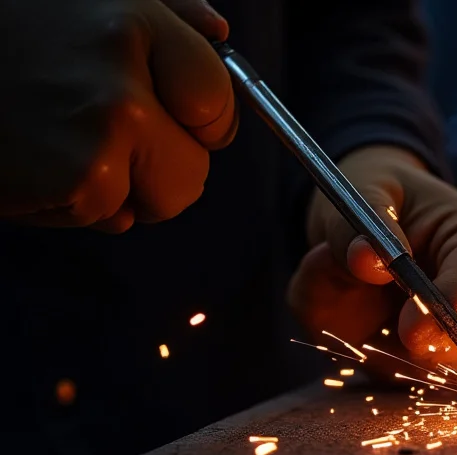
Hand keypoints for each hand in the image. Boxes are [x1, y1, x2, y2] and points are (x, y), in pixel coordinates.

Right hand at [0, 0, 235, 231]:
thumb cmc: (0, 28)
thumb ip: (163, 15)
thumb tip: (217, 35)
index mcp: (132, 22)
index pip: (219, 99)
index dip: (203, 121)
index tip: (181, 120)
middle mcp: (126, 78)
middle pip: (196, 171)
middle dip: (163, 170)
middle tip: (109, 141)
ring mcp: (101, 134)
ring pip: (153, 202)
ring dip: (114, 188)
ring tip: (53, 141)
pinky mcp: (73, 183)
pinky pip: (103, 217)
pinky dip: (71, 203)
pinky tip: (31, 162)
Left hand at [287, 146, 456, 365]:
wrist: (365, 214)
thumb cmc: (375, 193)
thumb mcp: (361, 191)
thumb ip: (356, 226)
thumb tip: (367, 261)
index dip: (452, 309)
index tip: (414, 329)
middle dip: (436, 351)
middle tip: (399, 341)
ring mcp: (452, 330)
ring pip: (439, 371)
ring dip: (392, 358)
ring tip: (359, 329)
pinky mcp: (420, 356)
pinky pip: (398, 375)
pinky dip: (367, 359)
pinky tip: (354, 334)